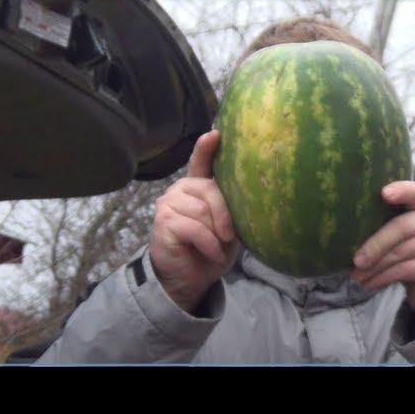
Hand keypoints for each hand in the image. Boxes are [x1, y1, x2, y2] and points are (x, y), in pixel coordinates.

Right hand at [149, 130, 239, 313]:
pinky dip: (209, 244)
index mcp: (197, 188)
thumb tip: (251, 194)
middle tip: (231, 236)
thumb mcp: (228, 227)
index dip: (206, 148)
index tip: (216, 134)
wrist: (191, 280)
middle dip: (225, 215)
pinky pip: (195, 228)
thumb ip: (231, 208)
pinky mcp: (163, 221)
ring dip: (216, 235)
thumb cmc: (212, 250)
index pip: (200, 163)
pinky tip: (210, 253)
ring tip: (217, 247)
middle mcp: (181, 190)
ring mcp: (168, 203)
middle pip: (210, 190)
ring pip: (203, 211)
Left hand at [350, 181, 414, 323]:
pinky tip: (369, 283)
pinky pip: (404, 270)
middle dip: (374, 245)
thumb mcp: (405, 232)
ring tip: (357, 275)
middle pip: (401, 228)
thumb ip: (386, 223)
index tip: (384, 193)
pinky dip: (382, 278)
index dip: (401, 190)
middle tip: (356, 260)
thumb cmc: (413, 250)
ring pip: (399, 253)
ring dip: (374, 266)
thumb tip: (345, 230)